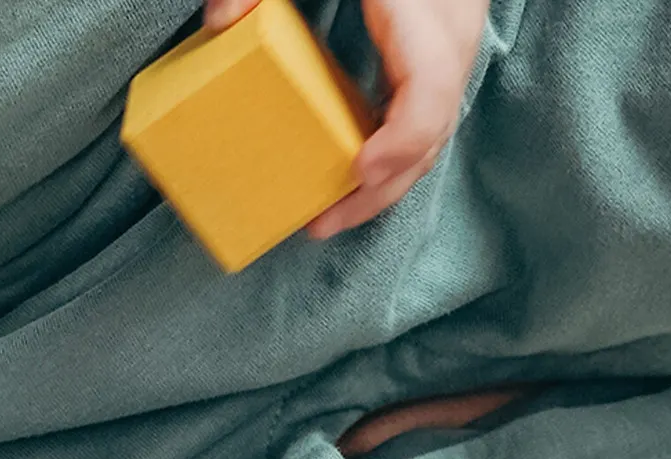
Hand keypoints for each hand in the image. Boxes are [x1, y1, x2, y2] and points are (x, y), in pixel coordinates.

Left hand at [203, 0, 488, 237]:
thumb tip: (219, 24)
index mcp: (424, 11)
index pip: (431, 91)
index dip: (401, 141)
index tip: (359, 171)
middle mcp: (450, 36)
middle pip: (430, 134)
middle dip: (380, 190)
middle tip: (322, 224)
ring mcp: (451, 48)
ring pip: (430, 136)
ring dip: (383, 184)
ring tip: (329, 216)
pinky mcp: (437, 52)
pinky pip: (421, 117)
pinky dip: (389, 153)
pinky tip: (348, 174)